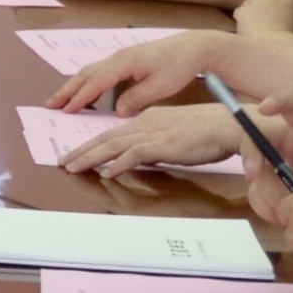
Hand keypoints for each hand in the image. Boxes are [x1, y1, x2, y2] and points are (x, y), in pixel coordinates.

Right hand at [49, 32, 219, 115]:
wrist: (194, 47)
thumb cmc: (179, 66)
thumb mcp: (160, 87)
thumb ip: (136, 99)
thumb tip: (117, 112)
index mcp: (124, 63)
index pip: (95, 83)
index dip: (79, 98)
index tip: (65, 111)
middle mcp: (118, 57)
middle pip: (85, 74)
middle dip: (66, 90)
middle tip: (50, 105)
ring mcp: (121, 57)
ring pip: (90, 72)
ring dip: (75, 86)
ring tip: (62, 101)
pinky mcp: (126, 60)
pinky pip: (101, 72)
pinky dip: (89, 83)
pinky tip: (89, 95)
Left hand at [68, 106, 244, 179]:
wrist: (231, 125)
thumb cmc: (209, 132)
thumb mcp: (176, 137)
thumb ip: (156, 145)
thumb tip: (140, 157)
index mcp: (149, 119)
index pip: (114, 132)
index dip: (92, 144)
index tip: (76, 153)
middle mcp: (147, 123)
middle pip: (107, 137)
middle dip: (81, 150)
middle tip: (61, 161)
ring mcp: (155, 133)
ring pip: (114, 145)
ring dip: (90, 157)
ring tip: (71, 167)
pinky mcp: (165, 144)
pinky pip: (135, 154)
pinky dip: (118, 164)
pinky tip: (105, 172)